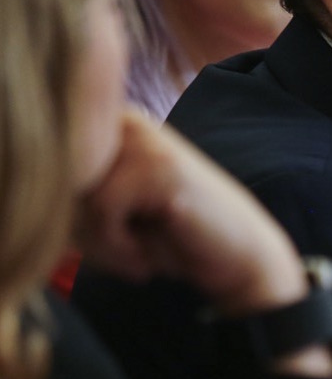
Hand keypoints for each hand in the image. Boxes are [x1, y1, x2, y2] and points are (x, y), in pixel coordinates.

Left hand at [75, 112, 331, 377]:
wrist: (242, 257)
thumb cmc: (177, 238)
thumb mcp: (113, 213)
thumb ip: (73, 197)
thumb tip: (42, 197)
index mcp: (115, 124)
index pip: (54, 168)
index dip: (71, 216)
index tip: (106, 244)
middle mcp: (128, 121)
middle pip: (61, 180)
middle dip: (82, 229)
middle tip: (121, 256)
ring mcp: (147, 140)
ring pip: (79, 194)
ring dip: (100, 241)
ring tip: (135, 257)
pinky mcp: (160, 167)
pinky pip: (104, 208)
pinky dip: (119, 245)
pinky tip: (147, 257)